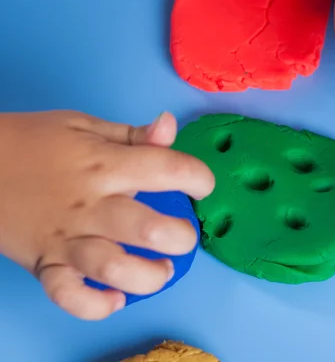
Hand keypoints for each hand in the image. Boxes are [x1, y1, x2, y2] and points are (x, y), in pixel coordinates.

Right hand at [0, 111, 213, 319]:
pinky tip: (115, 299)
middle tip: (182, 236)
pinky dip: (95, 305)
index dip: (198, 178)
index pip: (167, 169)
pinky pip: (68, 296)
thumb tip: (170, 126)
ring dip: (147, 276)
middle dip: (180, 238)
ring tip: (161, 270)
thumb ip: (133, 135)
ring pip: (113, 267)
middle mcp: (90, 204)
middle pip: (147, 228)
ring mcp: (66, 238)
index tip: (201, 185)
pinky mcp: (44, 263)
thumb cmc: (35, 142)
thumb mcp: (85, 126)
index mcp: (105, 165)